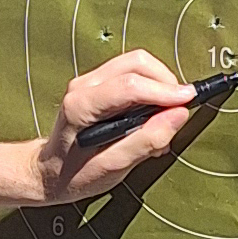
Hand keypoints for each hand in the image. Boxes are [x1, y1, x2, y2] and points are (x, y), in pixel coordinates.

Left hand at [31, 48, 195, 208]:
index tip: (188, 100)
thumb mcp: (113, 167)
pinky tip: (151, 115)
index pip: (130, 85)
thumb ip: (146, 141)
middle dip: (165, 82)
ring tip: (163, 119)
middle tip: (178, 112)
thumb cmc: (75, 175)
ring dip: (159, 84)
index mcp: (82, 106)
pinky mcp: (97, 83)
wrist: (49, 172)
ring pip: (136, 63)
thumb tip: (178, 115)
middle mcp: (83, 86)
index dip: (165, 91)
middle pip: (136, 63)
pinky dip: (150, 87)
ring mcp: (89, 81)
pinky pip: (131, 72)